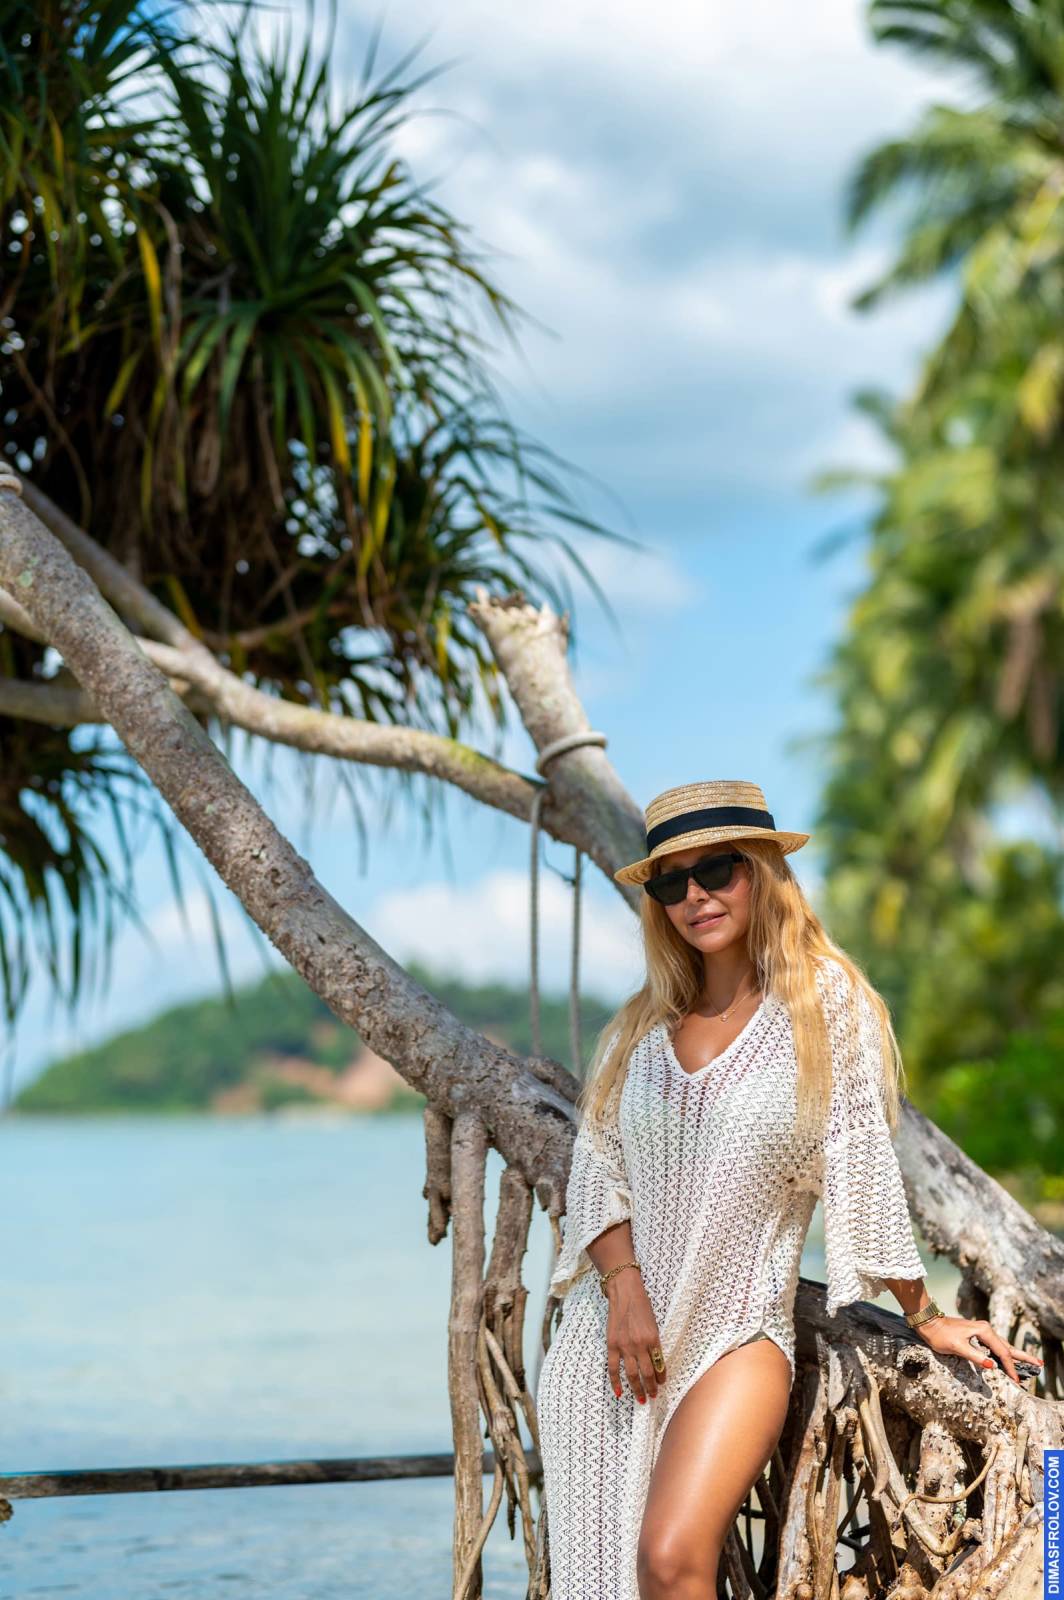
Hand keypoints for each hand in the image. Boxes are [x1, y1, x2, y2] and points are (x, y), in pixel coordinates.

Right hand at [605, 1272, 666, 1401]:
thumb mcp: (653, 1324)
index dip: (661, 1377)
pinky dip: (615, 1382)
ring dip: (637, 1389)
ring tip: (641, 1399)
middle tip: (653, 1396)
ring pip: (632, 1374)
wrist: (624, 1292)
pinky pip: (613, 1368)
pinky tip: (619, 1392)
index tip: (662, 1383)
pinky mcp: (612, 1344)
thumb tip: (654, 1361)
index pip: (659, 1364)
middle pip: (647, 1373)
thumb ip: (653, 1343)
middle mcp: (640, 1344)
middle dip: (651, 1387)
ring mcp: (625, 1346)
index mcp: (653, 1339)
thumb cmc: (642, 1305)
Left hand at [915, 1315, 1042, 1386]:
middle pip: (1008, 1347)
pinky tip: (1008, 1357)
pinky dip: (1004, 1352)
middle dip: (1024, 1357)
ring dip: (1015, 1354)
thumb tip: (992, 1366)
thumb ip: (975, 1356)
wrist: (929, 1323)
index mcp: (984, 1331)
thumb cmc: (941, 1335)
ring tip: (1030, 1361)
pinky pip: (996, 1345)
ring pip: (1003, 1345)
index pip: (1002, 1353)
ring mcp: (982, 1331)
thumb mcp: (957, 1347)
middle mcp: (985, 1329)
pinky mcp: (977, 1334)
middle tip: (1040, 1364)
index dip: (1010, 1368)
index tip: (1017, 1381)